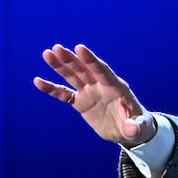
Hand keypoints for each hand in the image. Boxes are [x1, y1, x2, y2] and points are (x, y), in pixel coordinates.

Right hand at [33, 43, 156, 147]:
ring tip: (47, 54)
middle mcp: (101, 86)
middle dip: (71, 59)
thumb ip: (135, 126)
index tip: (80, 48)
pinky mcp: (81, 102)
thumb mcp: (139, 127)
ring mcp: (90, 93)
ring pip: (73, 76)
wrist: (130, 130)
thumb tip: (132, 129)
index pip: (102, 70)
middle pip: (85, 69)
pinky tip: (38, 81)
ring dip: (60, 66)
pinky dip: (52, 88)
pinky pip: (64, 94)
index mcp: (116, 87)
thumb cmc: (138, 126)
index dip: (91, 60)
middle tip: (56, 48)